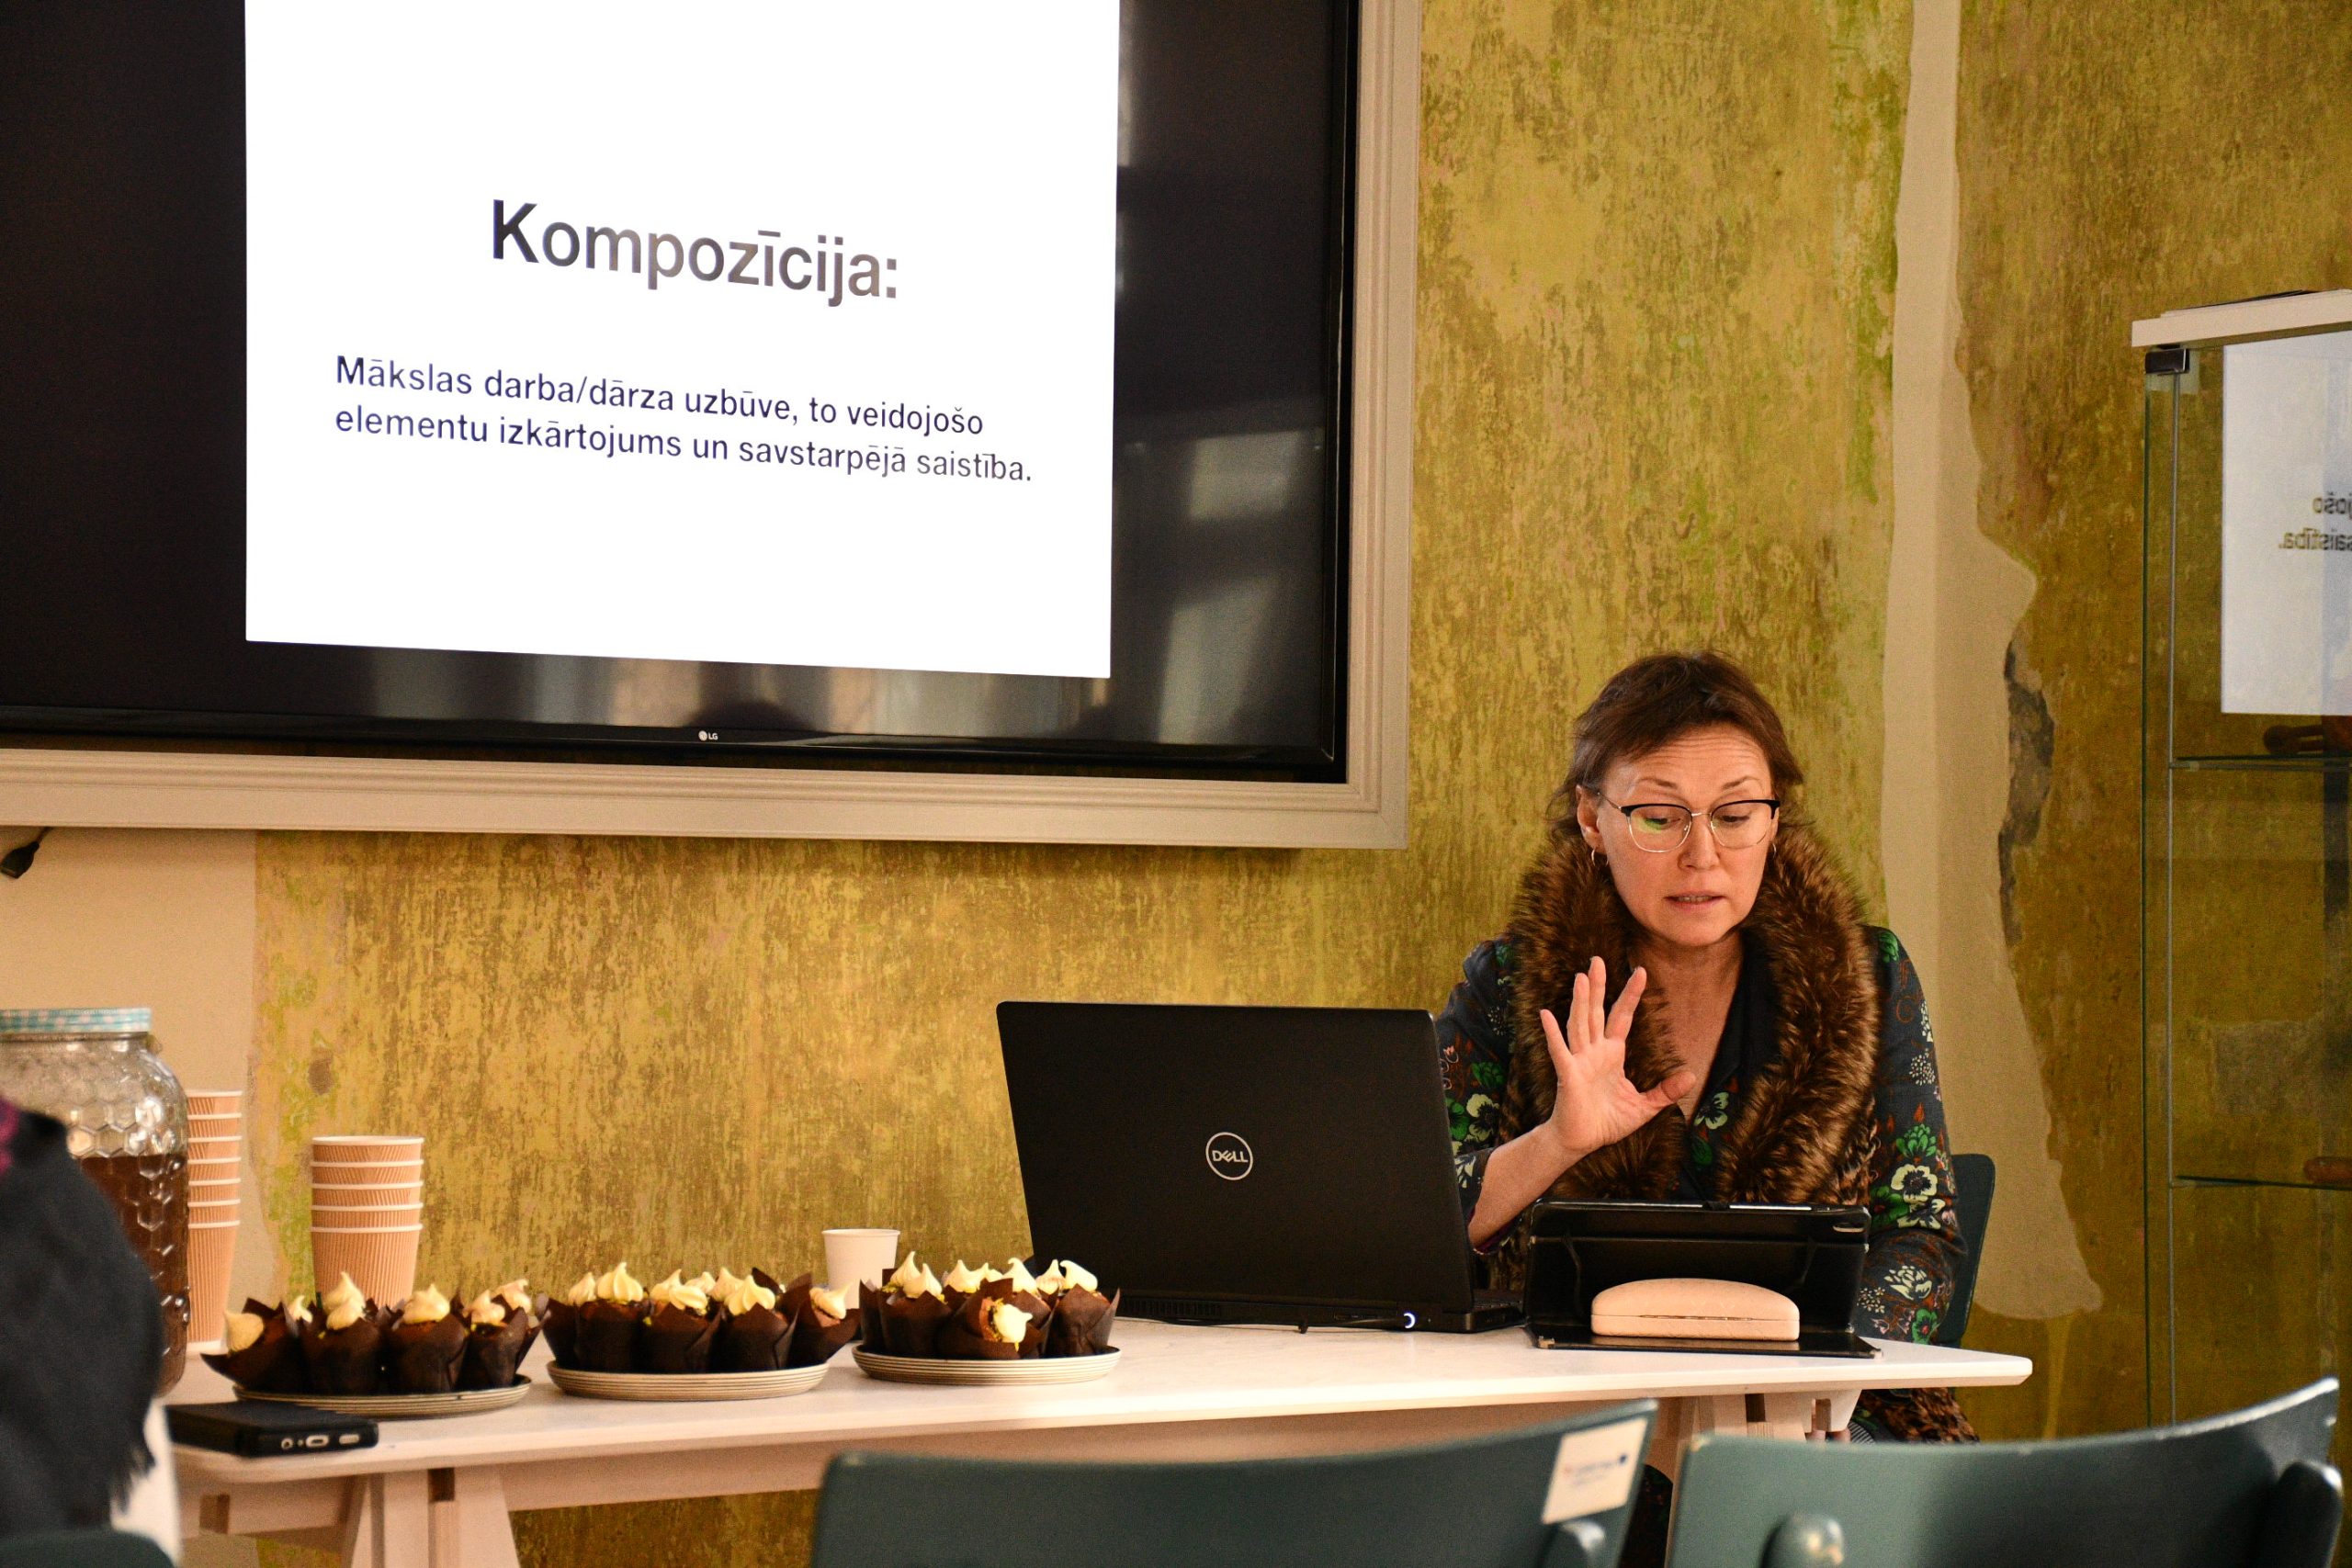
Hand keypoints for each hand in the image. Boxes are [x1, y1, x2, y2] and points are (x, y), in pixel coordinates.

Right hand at [1538, 958, 1697, 1164]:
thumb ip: (1665, 1091)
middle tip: (1597, 960)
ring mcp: (1579, 1061)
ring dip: (1580, 1001)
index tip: (1640, 971)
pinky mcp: (1568, 1074)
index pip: (1621, 1018)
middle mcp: (1594, 1052)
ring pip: (1579, 1024)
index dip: (1630, 995)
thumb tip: (1691, 1077)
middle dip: (1597, 986)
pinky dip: (1552, 1033)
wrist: (1582, 1141)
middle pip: (1596, 1012)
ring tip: (1582, 977)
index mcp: (1612, 1054)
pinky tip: (1546, 1014)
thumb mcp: (1645, 1107)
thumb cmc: (1608, 1121)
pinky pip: (1560, 1050)